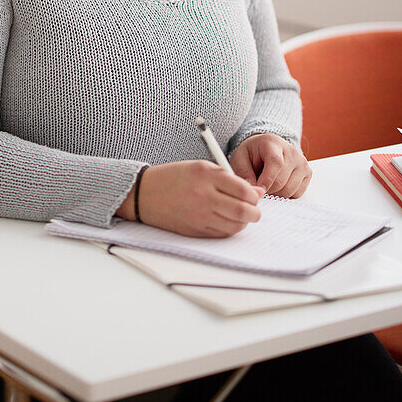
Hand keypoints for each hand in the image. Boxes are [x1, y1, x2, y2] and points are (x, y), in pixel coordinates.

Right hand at [120, 161, 264, 236]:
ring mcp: (199, 215)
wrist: (144, 194)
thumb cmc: (174, 177)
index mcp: (205, 175)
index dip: (253, 195)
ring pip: (235, 225)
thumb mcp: (200, 168)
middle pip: (243, 211)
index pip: (243, 189)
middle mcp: (203, 195)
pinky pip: (222, 234)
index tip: (254, 195)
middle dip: (254, 212)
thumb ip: (228, 178)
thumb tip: (256, 193)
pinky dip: (230, 229)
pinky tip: (225, 220)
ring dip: (244, 222)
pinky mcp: (195, 230)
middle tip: (254, 210)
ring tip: (239, 214)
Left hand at [230, 134, 311, 197]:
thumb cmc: (253, 154)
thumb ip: (244, 173)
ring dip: (276, 193)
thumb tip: (253, 190)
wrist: (267, 148)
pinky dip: (286, 194)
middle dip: (268, 190)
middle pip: (282, 181)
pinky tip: (278, 185)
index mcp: (273, 143)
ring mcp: (302, 162)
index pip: (276, 163)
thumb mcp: (240, 158)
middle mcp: (291, 151)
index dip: (267, 180)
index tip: (258, 190)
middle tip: (258, 187)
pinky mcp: (308, 172)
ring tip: (268, 184)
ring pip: (290, 190)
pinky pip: (297, 193)